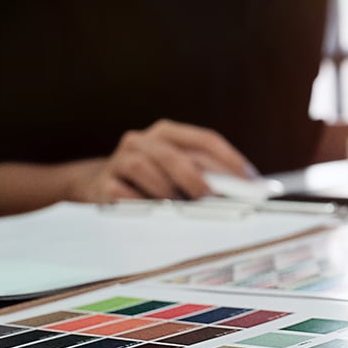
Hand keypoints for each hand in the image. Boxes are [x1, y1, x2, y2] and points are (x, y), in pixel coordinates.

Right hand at [69, 120, 252, 203]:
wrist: (97, 186)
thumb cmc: (151, 180)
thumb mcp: (177, 171)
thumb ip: (204, 174)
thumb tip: (240, 193)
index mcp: (167, 132)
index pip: (204, 139)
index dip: (229, 160)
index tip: (250, 181)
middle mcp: (142, 140)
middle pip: (175, 155)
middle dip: (199, 180)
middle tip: (216, 200)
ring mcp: (119, 160)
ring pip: (145, 169)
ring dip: (168, 191)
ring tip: (183, 208)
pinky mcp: (102, 184)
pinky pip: (124, 193)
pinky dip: (141, 204)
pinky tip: (153, 214)